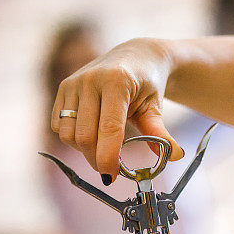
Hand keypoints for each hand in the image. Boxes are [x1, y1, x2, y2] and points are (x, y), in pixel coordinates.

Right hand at [51, 38, 182, 178]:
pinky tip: (90, 134)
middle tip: (110, 169)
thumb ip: (160, 133)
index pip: (109, 129)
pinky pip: (59, 126)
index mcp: (117, 82)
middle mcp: (90, 80)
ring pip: (68, 134)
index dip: (108, 157)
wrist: (134, 56)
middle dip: (96, 159)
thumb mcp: (155, 107)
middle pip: (85, 136)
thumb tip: (175, 155)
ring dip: (83, 150)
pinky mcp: (63, 89)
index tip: (111, 177)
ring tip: (101, 148)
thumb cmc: (146, 84)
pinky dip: (72, 139)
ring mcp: (73, 83)